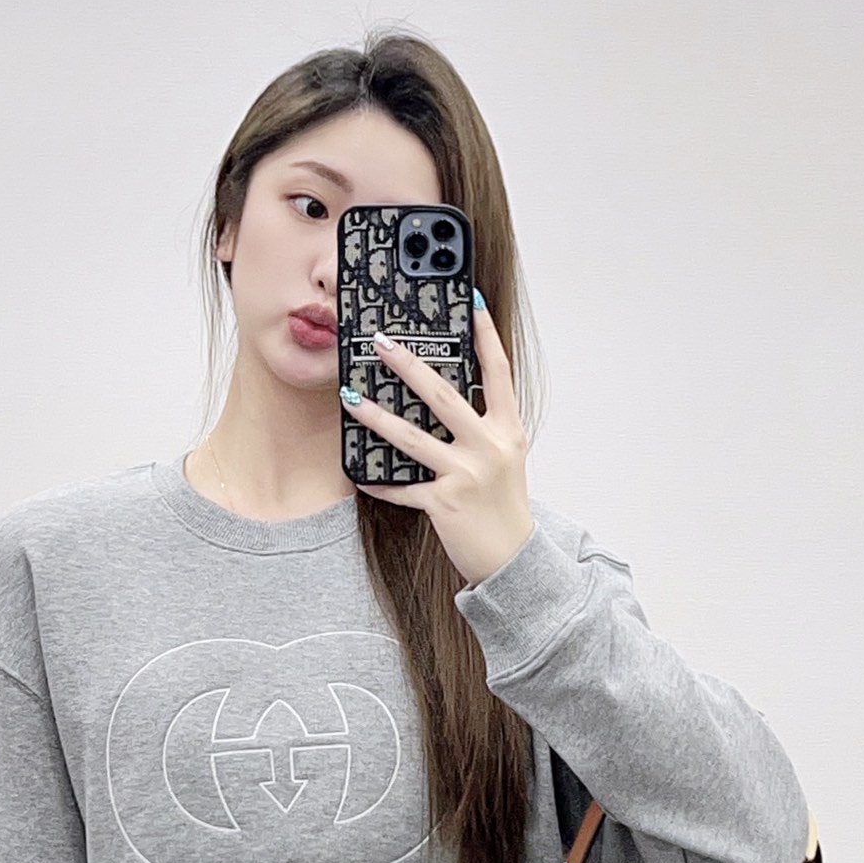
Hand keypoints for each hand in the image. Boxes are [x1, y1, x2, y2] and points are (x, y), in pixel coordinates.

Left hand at [341, 297, 534, 588]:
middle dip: (409, 366)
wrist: (513, 559)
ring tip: (350, 396)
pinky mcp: (444, 503)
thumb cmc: (504, 505)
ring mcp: (466, 474)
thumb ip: (483, 428)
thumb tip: (447, 397)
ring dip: (376, 416)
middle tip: (381, 342)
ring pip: (412, 438)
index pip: (498, 372)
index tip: (470, 304)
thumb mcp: (504, 458)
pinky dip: (380, 482)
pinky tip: (359, 473)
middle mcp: (489, 447)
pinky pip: (403, 488)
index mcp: (508, 430)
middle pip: (444, 396)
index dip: (485, 336)